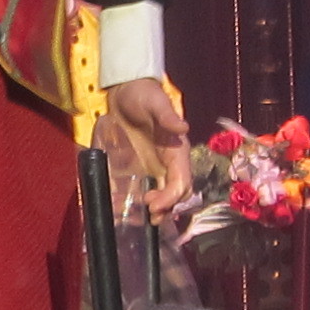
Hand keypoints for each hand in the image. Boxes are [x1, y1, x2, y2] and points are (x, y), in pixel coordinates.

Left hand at [104, 76, 193, 216]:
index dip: (171, 197)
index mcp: (177, 150)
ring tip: (146, 217)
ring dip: (161, 209)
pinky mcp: (143, 166)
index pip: (181, 181)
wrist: (126, 91)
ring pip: (166, 194)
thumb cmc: (143, 95)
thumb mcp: (154, 103)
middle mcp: (170, 162)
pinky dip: (146, 200)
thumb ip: (167, 116)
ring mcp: (157, 165)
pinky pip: (150, 187)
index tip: (153, 205)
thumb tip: (183, 127)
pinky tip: (133, 208)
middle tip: (149, 213)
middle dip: (167, 207)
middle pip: (177, 192)